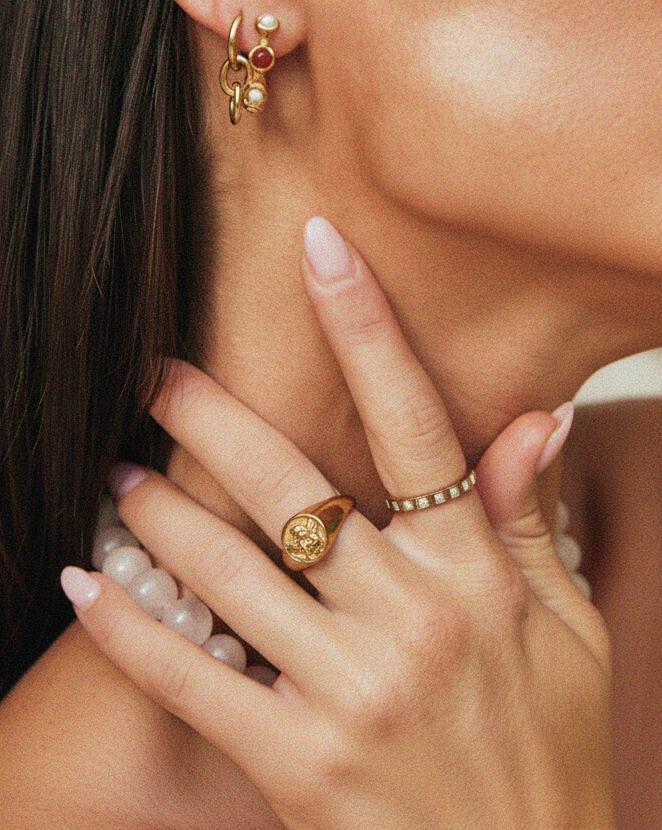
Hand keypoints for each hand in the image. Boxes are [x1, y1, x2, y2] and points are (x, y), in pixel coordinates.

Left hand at [62, 218, 613, 829]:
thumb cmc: (552, 751)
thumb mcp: (569, 630)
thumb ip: (533, 522)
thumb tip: (534, 422)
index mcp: (476, 578)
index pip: (415, 425)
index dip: (365, 329)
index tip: (320, 251)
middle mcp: (409, 621)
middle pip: (293, 488)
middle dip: (215, 417)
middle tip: (159, 373)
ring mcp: (349, 694)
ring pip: (229, 574)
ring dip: (160, 514)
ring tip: (117, 473)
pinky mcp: (296, 764)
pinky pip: (194, 681)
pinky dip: (128, 630)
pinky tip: (82, 582)